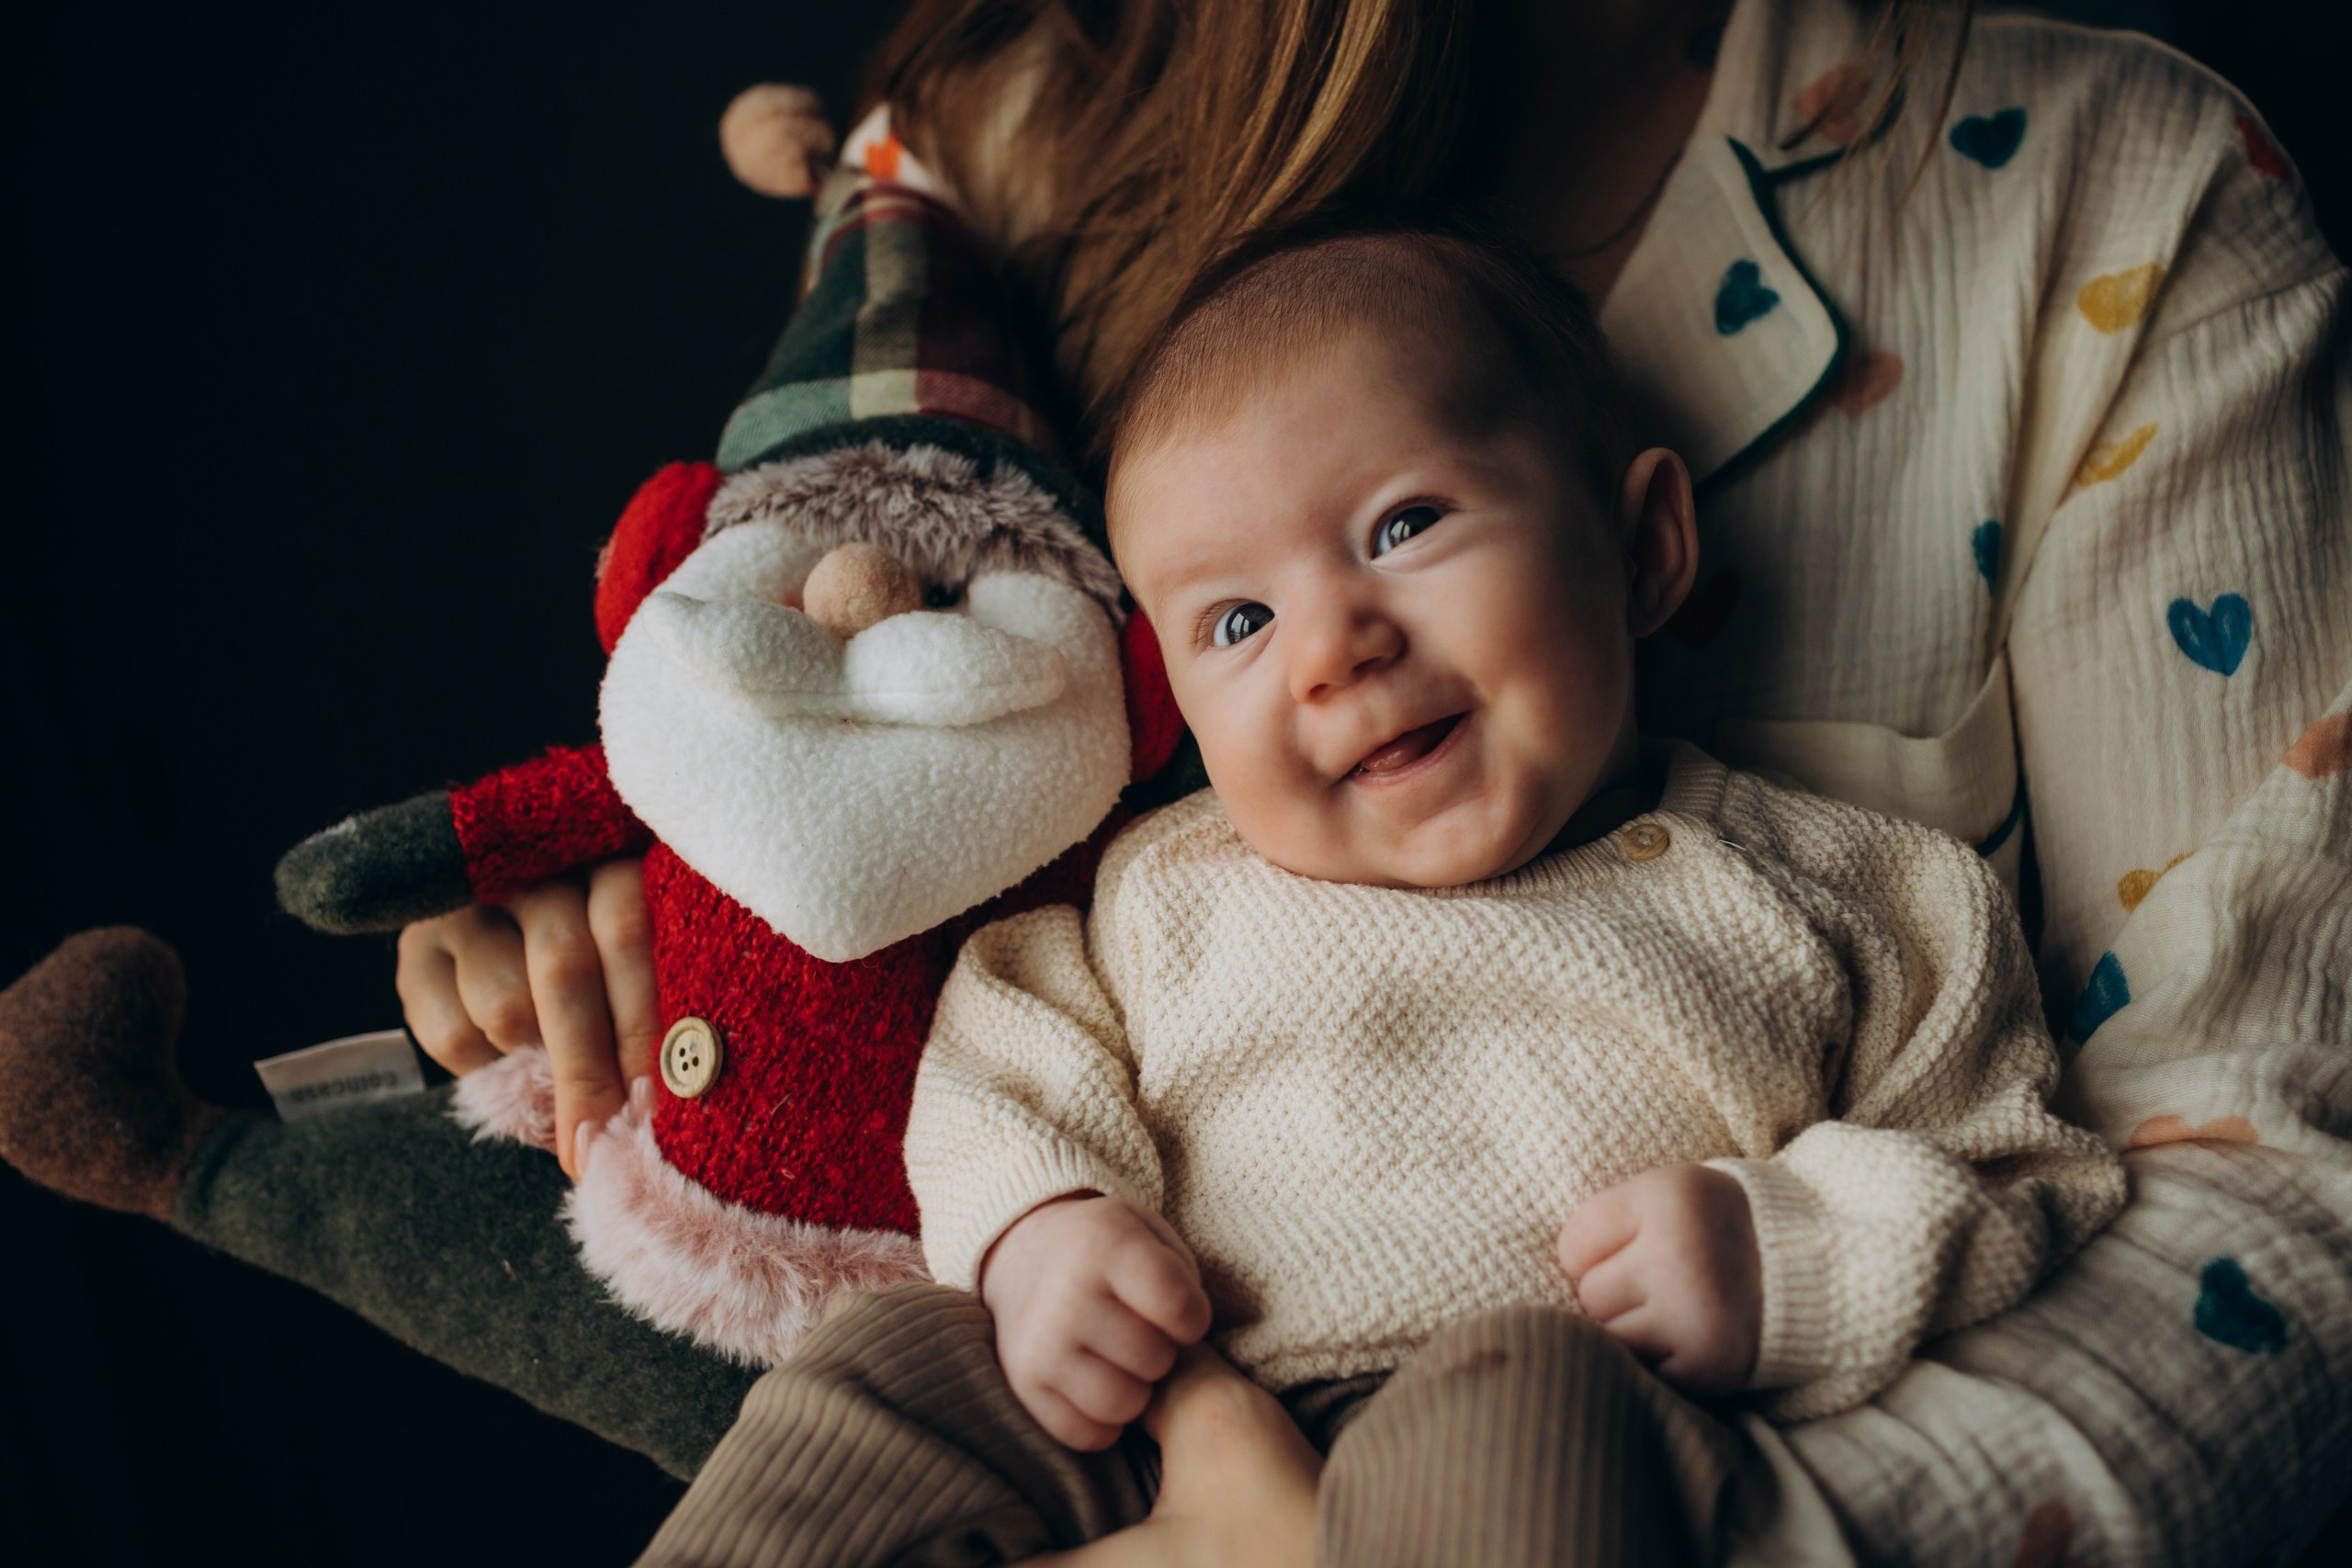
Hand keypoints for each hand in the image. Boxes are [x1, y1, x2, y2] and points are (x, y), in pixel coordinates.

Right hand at [394, 857, 658, 1178]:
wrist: (499, 922)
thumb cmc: (595, 958)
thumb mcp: (629, 963)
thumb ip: (647, 1011)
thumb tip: (649, 1113)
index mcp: (604, 857)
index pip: (627, 932)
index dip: (641, 1024)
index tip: (656, 1100)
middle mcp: (531, 867)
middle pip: (563, 971)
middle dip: (587, 1070)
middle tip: (601, 1139)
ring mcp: (465, 902)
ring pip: (506, 1007)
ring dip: (536, 1061)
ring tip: (553, 1070)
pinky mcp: (412, 947)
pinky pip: (452, 1035)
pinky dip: (487, 1069)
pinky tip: (506, 1057)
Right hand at [979, 1194, 1213, 1449]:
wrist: (1022, 1251)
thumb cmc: (1105, 1248)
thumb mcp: (1148, 1232)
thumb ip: (1180, 1278)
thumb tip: (1189, 1343)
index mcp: (1105, 1246)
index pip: (1178, 1306)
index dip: (1192, 1318)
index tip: (1180, 1312)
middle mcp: (1067, 1296)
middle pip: (1154, 1359)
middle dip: (1162, 1351)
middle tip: (1144, 1333)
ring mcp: (1040, 1345)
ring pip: (1123, 1405)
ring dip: (1135, 1389)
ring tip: (1123, 1360)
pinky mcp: (1023, 1384)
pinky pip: (1086, 1434)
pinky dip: (1102, 1421)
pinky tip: (1099, 1384)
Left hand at [1556, 1163, 1760, 1396]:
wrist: (1800, 1266)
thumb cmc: (1706, 1228)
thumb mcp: (1659, 1193)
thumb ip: (1599, 1224)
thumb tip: (1537, 1292)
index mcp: (1667, 1199)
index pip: (1572, 1246)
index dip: (1591, 1252)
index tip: (1629, 1246)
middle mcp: (1681, 1257)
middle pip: (1590, 1297)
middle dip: (1611, 1294)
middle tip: (1658, 1281)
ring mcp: (1695, 1318)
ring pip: (1609, 1340)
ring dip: (1629, 1332)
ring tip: (1671, 1310)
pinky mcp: (1708, 1368)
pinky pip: (1642, 1375)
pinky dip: (1654, 1365)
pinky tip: (1683, 1341)